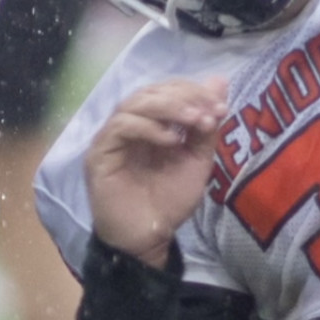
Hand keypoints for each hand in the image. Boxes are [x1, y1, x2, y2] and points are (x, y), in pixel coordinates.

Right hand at [84, 78, 227, 266]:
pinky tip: (171, 141)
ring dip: (168, 107)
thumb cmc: (169, 201)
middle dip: (183, 97)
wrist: (148, 237)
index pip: (167, 90)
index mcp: (151, 123)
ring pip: (133, 103)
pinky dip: (147, 128)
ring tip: (194, 121)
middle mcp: (129, 125)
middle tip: (207, 113)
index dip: (193, 92)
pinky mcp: (99, 153)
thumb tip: (220, 82)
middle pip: (150, 92)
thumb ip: (206, 125)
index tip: (220, 108)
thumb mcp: (197, 160)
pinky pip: (120, 127)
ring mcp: (111, 137)